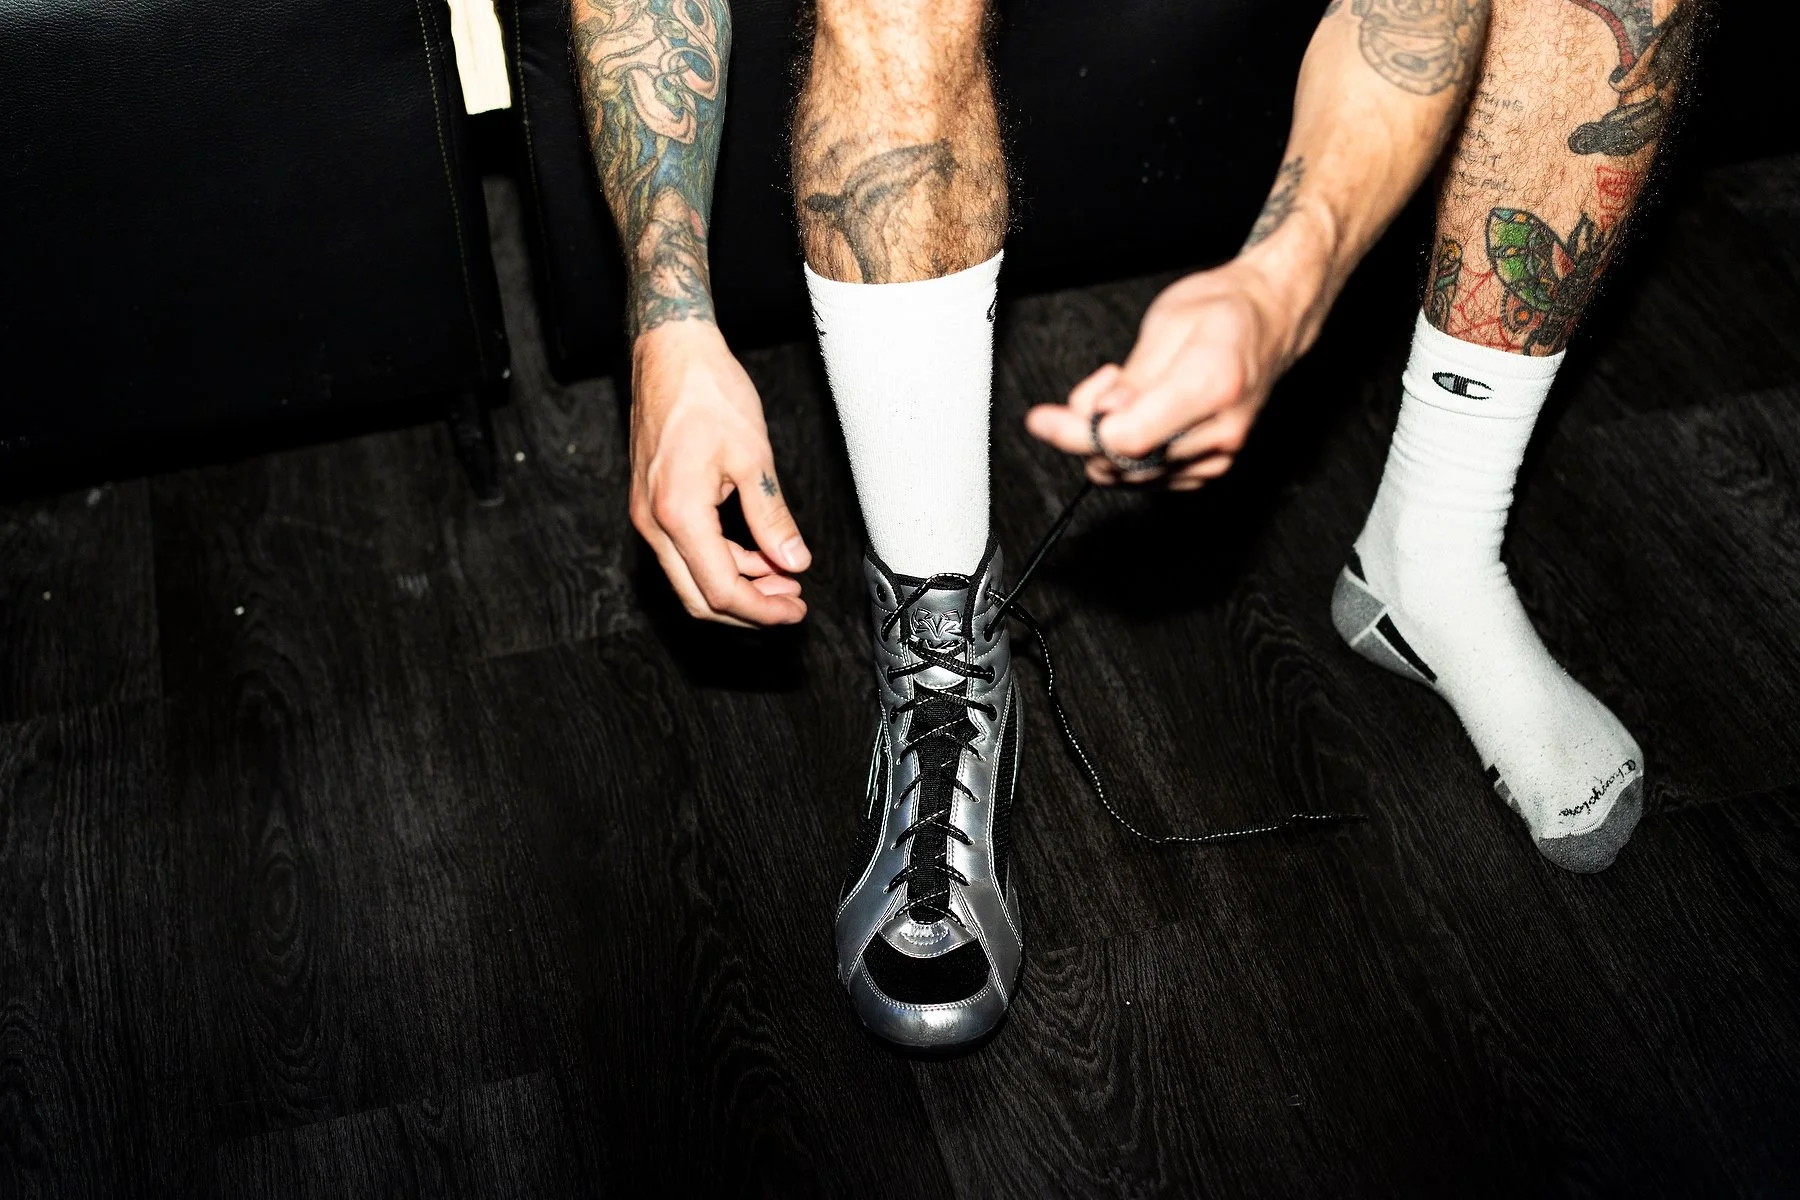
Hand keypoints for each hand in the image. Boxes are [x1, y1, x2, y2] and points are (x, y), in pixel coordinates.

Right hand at [629, 321, 810, 626]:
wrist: (670, 354)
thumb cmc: (708, 393)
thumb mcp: (753, 458)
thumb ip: (772, 518)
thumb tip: (794, 561)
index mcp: (678, 513)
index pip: (721, 590)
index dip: (762, 610)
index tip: (794, 610)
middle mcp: (653, 522)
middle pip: (699, 599)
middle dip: (749, 608)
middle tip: (791, 603)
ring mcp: (647, 514)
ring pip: (690, 579)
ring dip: (737, 586)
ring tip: (783, 577)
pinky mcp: (651, 504)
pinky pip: (685, 552)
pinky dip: (722, 562)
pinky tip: (757, 553)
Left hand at [1025, 256, 1313, 490]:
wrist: (1270, 319)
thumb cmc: (1223, 311)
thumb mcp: (1169, 323)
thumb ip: (1134, 377)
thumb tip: (1101, 418)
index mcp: (1212, 386)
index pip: (1127, 438)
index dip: (1075, 433)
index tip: (1041, 419)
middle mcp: (1221, 432)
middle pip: (1124, 463)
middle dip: (1088, 431)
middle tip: (1101, 383)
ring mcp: (1219, 456)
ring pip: (1131, 475)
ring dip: (1109, 440)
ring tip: (1128, 387)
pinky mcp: (1210, 468)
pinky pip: (1148, 476)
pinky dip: (1130, 450)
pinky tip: (1141, 413)